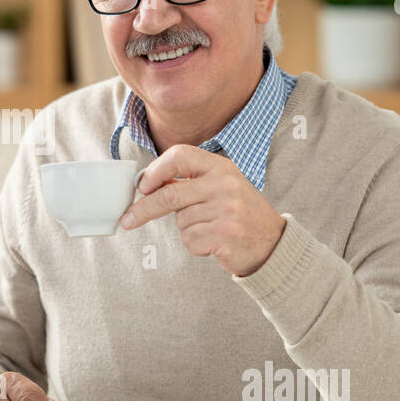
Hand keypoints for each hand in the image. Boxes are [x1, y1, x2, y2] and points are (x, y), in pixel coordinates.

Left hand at [120, 145, 286, 276]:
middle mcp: (225, 184)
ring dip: (187, 229)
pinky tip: (214, 242)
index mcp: (221, 166)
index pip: (179, 155)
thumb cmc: (239, 213)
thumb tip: (146, 183)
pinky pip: (190, 240)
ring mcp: (227, 209)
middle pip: (170, 194)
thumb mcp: (221, 186)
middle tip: (127, 219)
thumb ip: (190, 181)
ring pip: (181, 221)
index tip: (142, 187)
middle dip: (144, 209)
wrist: (272, 243)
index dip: (156, 170)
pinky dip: (196, 245)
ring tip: (210, 227)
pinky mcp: (225, 234)